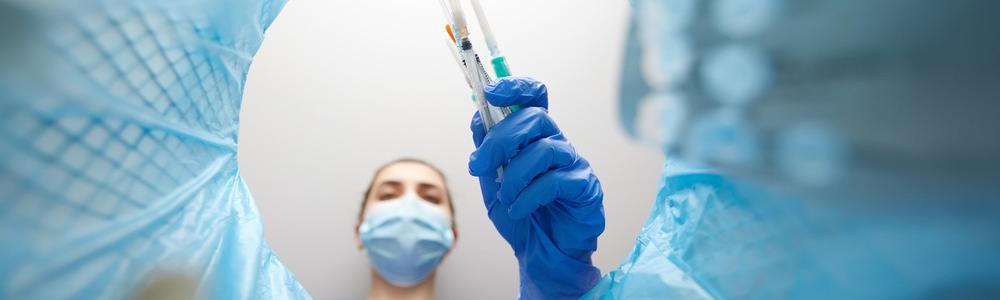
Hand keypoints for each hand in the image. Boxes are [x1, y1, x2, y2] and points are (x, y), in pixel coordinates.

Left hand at [469, 77, 603, 298]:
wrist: (538, 253)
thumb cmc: (520, 213)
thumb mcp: (492, 180)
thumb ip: (486, 149)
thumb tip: (478, 116)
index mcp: (535, 136)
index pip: (534, 96)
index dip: (516, 86)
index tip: (491, 91)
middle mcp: (556, 143)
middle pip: (534, 118)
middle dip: (499, 140)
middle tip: (478, 165)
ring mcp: (573, 164)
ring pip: (544, 149)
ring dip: (514, 175)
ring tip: (505, 197)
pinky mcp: (585, 188)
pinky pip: (555, 181)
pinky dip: (528, 196)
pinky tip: (519, 209)